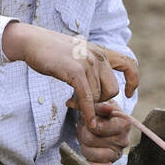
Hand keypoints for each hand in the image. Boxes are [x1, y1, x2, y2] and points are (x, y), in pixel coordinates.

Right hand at [2, 22, 137, 130]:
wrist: (32, 42)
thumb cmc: (53, 52)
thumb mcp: (79, 55)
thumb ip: (92, 67)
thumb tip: (100, 88)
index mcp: (101, 51)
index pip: (129, 64)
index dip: (132, 80)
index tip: (128, 93)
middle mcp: (98, 56)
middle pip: (112, 90)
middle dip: (100, 101)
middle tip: (85, 103)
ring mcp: (88, 64)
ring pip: (97, 97)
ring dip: (86, 105)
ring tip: (72, 101)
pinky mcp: (76, 72)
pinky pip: (88, 99)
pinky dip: (89, 113)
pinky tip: (89, 122)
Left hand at [76, 103, 130, 164]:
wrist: (101, 124)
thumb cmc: (98, 114)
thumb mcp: (95, 104)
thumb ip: (88, 104)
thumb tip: (77, 104)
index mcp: (123, 123)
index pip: (99, 128)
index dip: (89, 124)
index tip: (89, 121)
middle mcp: (123, 140)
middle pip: (92, 140)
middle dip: (84, 134)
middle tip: (87, 130)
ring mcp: (118, 154)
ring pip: (92, 154)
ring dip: (85, 147)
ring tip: (88, 140)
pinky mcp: (111, 164)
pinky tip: (88, 157)